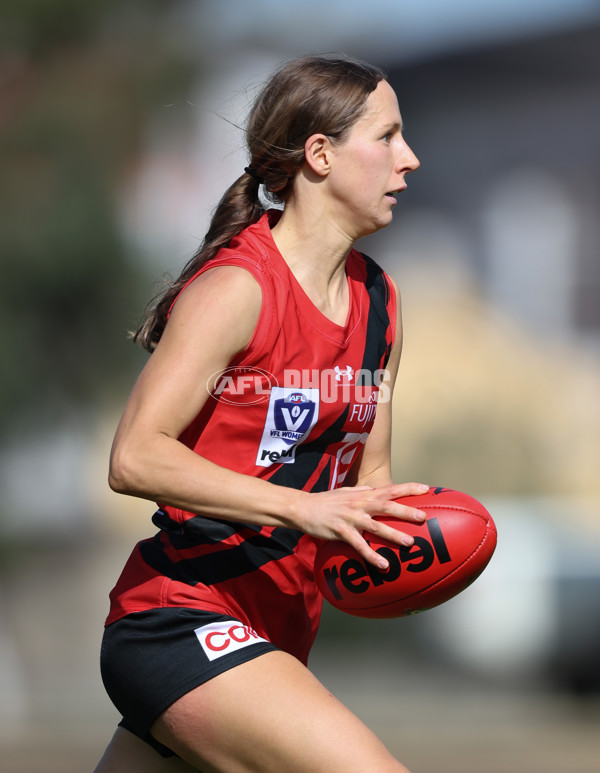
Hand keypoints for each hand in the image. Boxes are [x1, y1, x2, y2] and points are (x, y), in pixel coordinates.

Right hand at [293, 482, 429, 569]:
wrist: (303, 508)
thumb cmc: (327, 501)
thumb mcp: (347, 491)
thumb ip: (363, 490)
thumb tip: (377, 489)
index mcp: (363, 494)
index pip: (389, 488)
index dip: (408, 488)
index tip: (426, 488)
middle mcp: (359, 503)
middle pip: (386, 506)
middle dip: (405, 511)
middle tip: (423, 517)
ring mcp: (350, 517)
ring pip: (375, 526)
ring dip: (393, 534)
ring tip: (409, 543)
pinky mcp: (341, 531)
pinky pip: (359, 545)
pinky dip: (371, 555)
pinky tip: (383, 565)